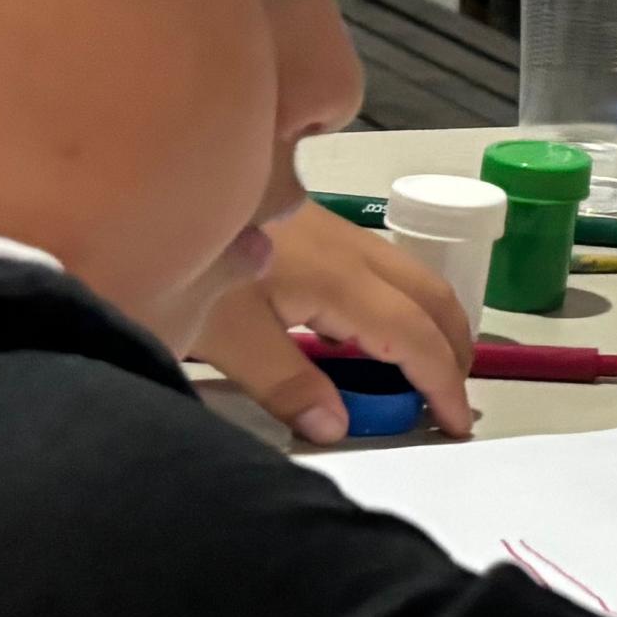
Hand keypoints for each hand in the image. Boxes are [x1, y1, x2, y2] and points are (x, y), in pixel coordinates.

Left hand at [190, 200, 476, 440]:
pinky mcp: (320, 231)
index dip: (442, 382)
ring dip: (435, 325)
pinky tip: (369, 339)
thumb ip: (286, 385)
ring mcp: (338, 236)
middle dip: (456, 349)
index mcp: (339, 281)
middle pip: (433, 296)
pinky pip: (387, 271)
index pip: (414, 335)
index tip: (456, 423)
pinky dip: (405, 308)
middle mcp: (352, 252)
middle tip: (452, 400)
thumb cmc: (188, 264)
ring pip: (414, 278)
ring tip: (425, 374)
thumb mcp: (230, 337)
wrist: (161, 189)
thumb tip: (337, 427)